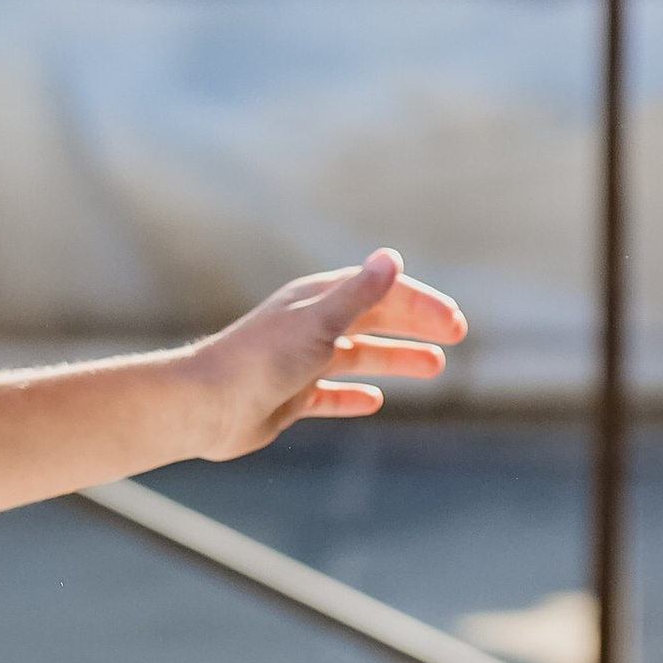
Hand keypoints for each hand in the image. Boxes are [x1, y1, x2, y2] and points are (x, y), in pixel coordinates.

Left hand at [184, 250, 464, 460]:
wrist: (205, 405)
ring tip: (435, 368)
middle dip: (414, 327)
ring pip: (358, 357)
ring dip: (395, 359)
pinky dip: (353, 396)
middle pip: (372, 321)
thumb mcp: (319, 323)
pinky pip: (330, 395)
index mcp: (316, 300)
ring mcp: (299, 363)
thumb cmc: (260, 359)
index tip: (455, 323)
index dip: (419, 304)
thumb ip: (359, 294)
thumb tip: (393, 257)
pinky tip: (374, 402)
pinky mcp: (289, 398)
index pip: (378, 292)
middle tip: (457, 337)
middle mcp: (309, 327)